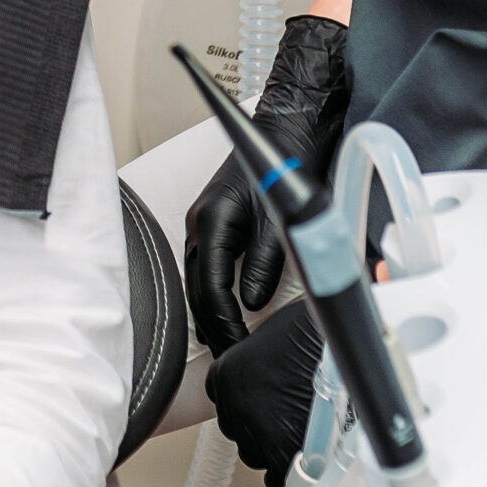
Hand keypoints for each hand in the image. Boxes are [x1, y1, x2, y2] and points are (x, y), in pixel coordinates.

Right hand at [184, 14, 351, 353]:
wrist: (290, 127)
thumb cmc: (289, 164)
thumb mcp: (280, 219)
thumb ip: (266, 263)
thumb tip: (254, 303)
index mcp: (211, 222)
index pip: (209, 290)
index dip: (224, 327)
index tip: (238, 352)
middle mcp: (199, 224)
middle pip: (197, 289)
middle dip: (214, 327)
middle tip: (233, 359)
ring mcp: (203, 223)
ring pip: (198, 280)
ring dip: (212, 314)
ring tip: (231, 345)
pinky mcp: (214, 223)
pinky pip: (206, 268)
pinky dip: (214, 295)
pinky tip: (228, 312)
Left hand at [205, 297, 325, 486]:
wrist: (338, 347)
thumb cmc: (312, 336)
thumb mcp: (268, 344)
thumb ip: (258, 369)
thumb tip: (267, 386)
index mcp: (225, 376)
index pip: (223, 401)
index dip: (246, 405)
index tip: (260, 406)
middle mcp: (234, 405)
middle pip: (237, 430)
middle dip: (258, 427)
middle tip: (282, 420)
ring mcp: (257, 431)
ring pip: (254, 455)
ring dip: (272, 449)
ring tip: (296, 437)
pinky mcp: (283, 454)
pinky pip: (277, 478)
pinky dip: (288, 474)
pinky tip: (301, 463)